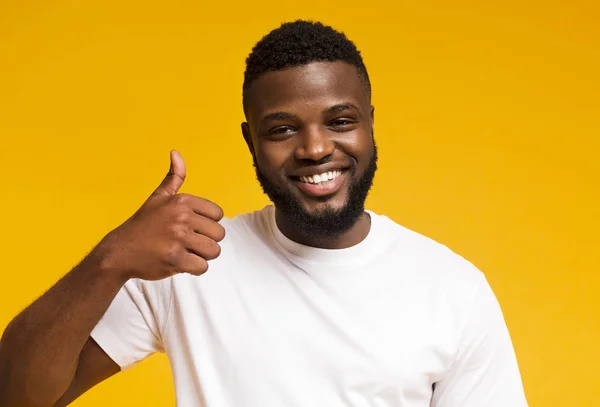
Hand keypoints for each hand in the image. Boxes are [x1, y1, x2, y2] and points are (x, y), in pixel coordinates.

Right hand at [92, 150, 224, 279]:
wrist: (119, 251)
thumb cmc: (143, 225)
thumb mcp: (158, 197)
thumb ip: (174, 177)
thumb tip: (176, 152)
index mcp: (182, 201)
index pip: (218, 215)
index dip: (207, 224)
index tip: (191, 228)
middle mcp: (181, 217)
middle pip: (219, 234)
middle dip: (206, 242)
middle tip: (187, 243)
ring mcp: (178, 238)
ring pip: (213, 251)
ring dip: (201, 256)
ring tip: (184, 252)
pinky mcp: (175, 259)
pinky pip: (202, 267)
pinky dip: (193, 269)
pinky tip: (179, 263)